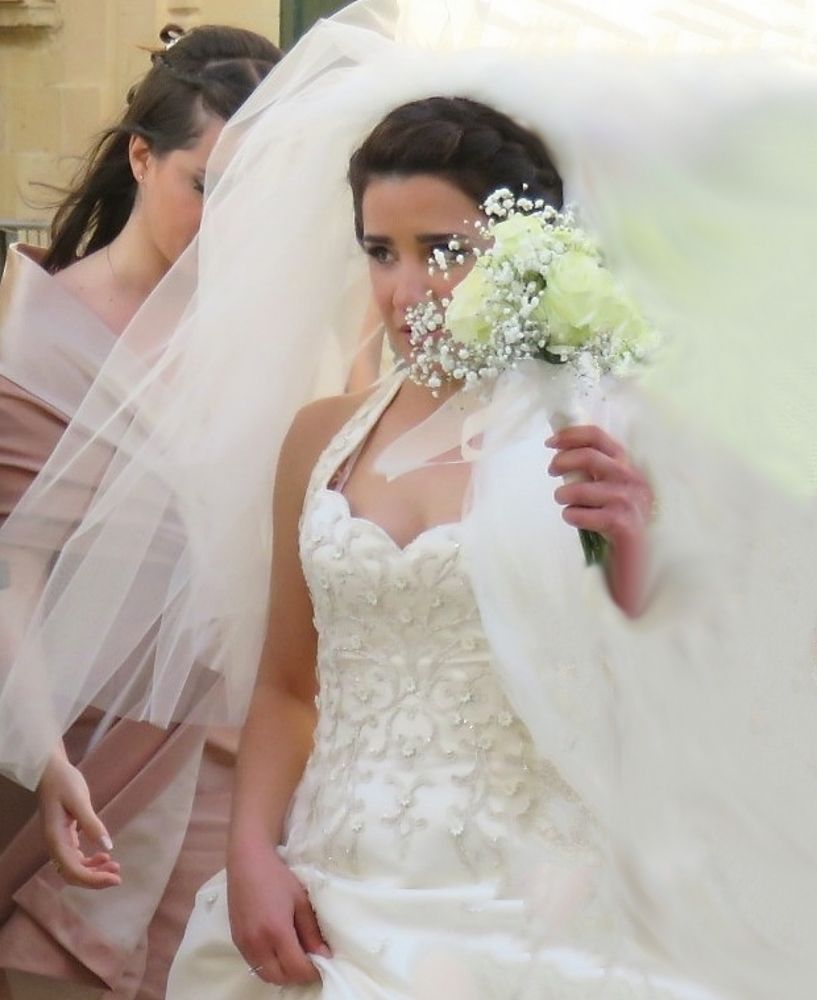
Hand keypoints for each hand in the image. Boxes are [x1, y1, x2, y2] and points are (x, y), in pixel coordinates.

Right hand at [37, 749, 120, 888]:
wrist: (50, 770)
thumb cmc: (63, 782)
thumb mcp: (79, 800)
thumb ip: (92, 824)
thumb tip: (108, 846)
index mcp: (55, 839)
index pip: (72, 870)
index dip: (93, 879)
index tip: (115, 878)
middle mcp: (54, 844)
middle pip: (72, 874)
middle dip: (95, 879)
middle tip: (118, 876)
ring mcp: (59, 841)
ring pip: (74, 867)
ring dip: (93, 871)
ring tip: (114, 866)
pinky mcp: (65, 835)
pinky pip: (75, 857)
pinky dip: (89, 861)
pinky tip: (104, 855)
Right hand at [228, 840, 329, 985]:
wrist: (247, 861)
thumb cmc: (277, 876)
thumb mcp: (300, 900)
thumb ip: (312, 932)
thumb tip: (325, 956)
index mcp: (276, 931)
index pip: (296, 968)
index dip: (312, 972)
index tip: (323, 965)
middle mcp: (257, 943)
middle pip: (280, 978)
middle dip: (297, 976)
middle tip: (310, 964)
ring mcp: (244, 944)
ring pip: (265, 975)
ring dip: (282, 974)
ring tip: (295, 959)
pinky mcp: (236, 941)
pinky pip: (254, 965)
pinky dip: (269, 966)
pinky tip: (278, 952)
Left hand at [547, 424, 652, 614]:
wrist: (637, 562)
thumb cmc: (617, 524)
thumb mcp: (609, 492)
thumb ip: (594, 473)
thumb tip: (562, 455)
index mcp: (628, 467)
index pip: (599, 437)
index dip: (570, 435)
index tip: (550, 443)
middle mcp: (632, 480)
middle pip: (589, 456)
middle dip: (563, 461)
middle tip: (551, 471)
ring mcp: (630, 502)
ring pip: (583, 488)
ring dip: (564, 494)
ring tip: (563, 502)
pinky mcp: (624, 524)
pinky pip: (585, 514)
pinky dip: (572, 515)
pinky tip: (573, 519)